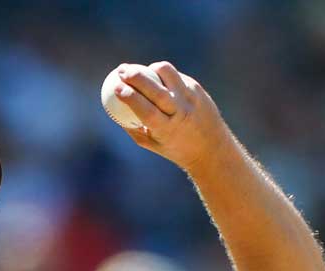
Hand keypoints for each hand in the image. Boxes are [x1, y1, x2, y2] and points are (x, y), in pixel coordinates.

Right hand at [111, 61, 232, 173]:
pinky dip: (162, 74)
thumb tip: (112, 109)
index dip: (129, 97)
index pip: (146, 110)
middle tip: (121, 70)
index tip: (116, 87)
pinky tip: (154, 77)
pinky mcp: (197, 88)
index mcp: (167, 129)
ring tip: (139, 71)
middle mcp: (180, 112)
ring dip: (151, 69)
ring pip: (168, 73)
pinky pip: (175, 75)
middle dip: (135, 76)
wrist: (211, 148)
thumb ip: (132, 126)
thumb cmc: (174, 147)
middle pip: (156, 89)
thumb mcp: (150, 143)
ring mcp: (191, 98)